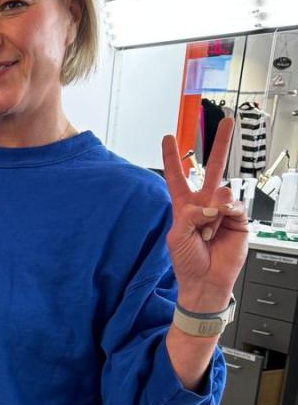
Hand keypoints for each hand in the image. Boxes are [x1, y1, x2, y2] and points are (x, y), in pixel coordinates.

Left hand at [161, 115, 248, 309]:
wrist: (205, 282)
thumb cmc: (187, 262)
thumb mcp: (176, 236)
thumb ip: (189, 215)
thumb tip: (210, 204)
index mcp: (184, 207)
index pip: (177, 177)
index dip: (172, 158)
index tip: (168, 138)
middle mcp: (204, 204)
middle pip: (211, 169)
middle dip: (219, 145)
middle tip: (226, 122)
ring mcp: (222, 210)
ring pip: (221, 192)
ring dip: (212, 212)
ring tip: (208, 231)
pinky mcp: (238, 219)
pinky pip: (234, 205)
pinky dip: (225, 215)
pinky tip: (220, 227)